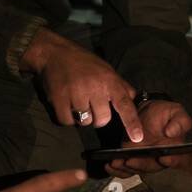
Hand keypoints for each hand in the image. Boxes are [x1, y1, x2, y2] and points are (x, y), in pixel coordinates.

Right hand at [21, 28, 143, 142]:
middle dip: (98, 117)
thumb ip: (121, 86)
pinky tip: (66, 105)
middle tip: (91, 105)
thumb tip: (134, 99)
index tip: (137, 138)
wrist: (55, 53)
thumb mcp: (107, 70)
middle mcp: (95, 87)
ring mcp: (76, 93)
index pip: (124, 104)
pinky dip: (67, 118)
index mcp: (109, 81)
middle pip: (102, 120)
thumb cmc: (84, 62)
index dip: (132, 123)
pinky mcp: (59, 99)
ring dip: (81, 117)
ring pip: (84, 122)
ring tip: (77, 102)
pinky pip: (67, 122)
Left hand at [107, 100, 191, 178]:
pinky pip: (125, 169)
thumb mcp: (177, 112)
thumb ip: (179, 122)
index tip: (165, 158)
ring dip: (125, 168)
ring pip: (136, 169)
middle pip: (151, 166)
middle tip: (131, 161)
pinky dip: (117, 170)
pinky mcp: (133, 159)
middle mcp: (160, 158)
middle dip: (140, 165)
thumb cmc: (165, 114)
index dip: (172, 160)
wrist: (150, 112)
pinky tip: (109, 165)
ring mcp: (145, 160)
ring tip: (116, 162)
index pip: (176, 158)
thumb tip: (172, 132)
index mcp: (175, 149)